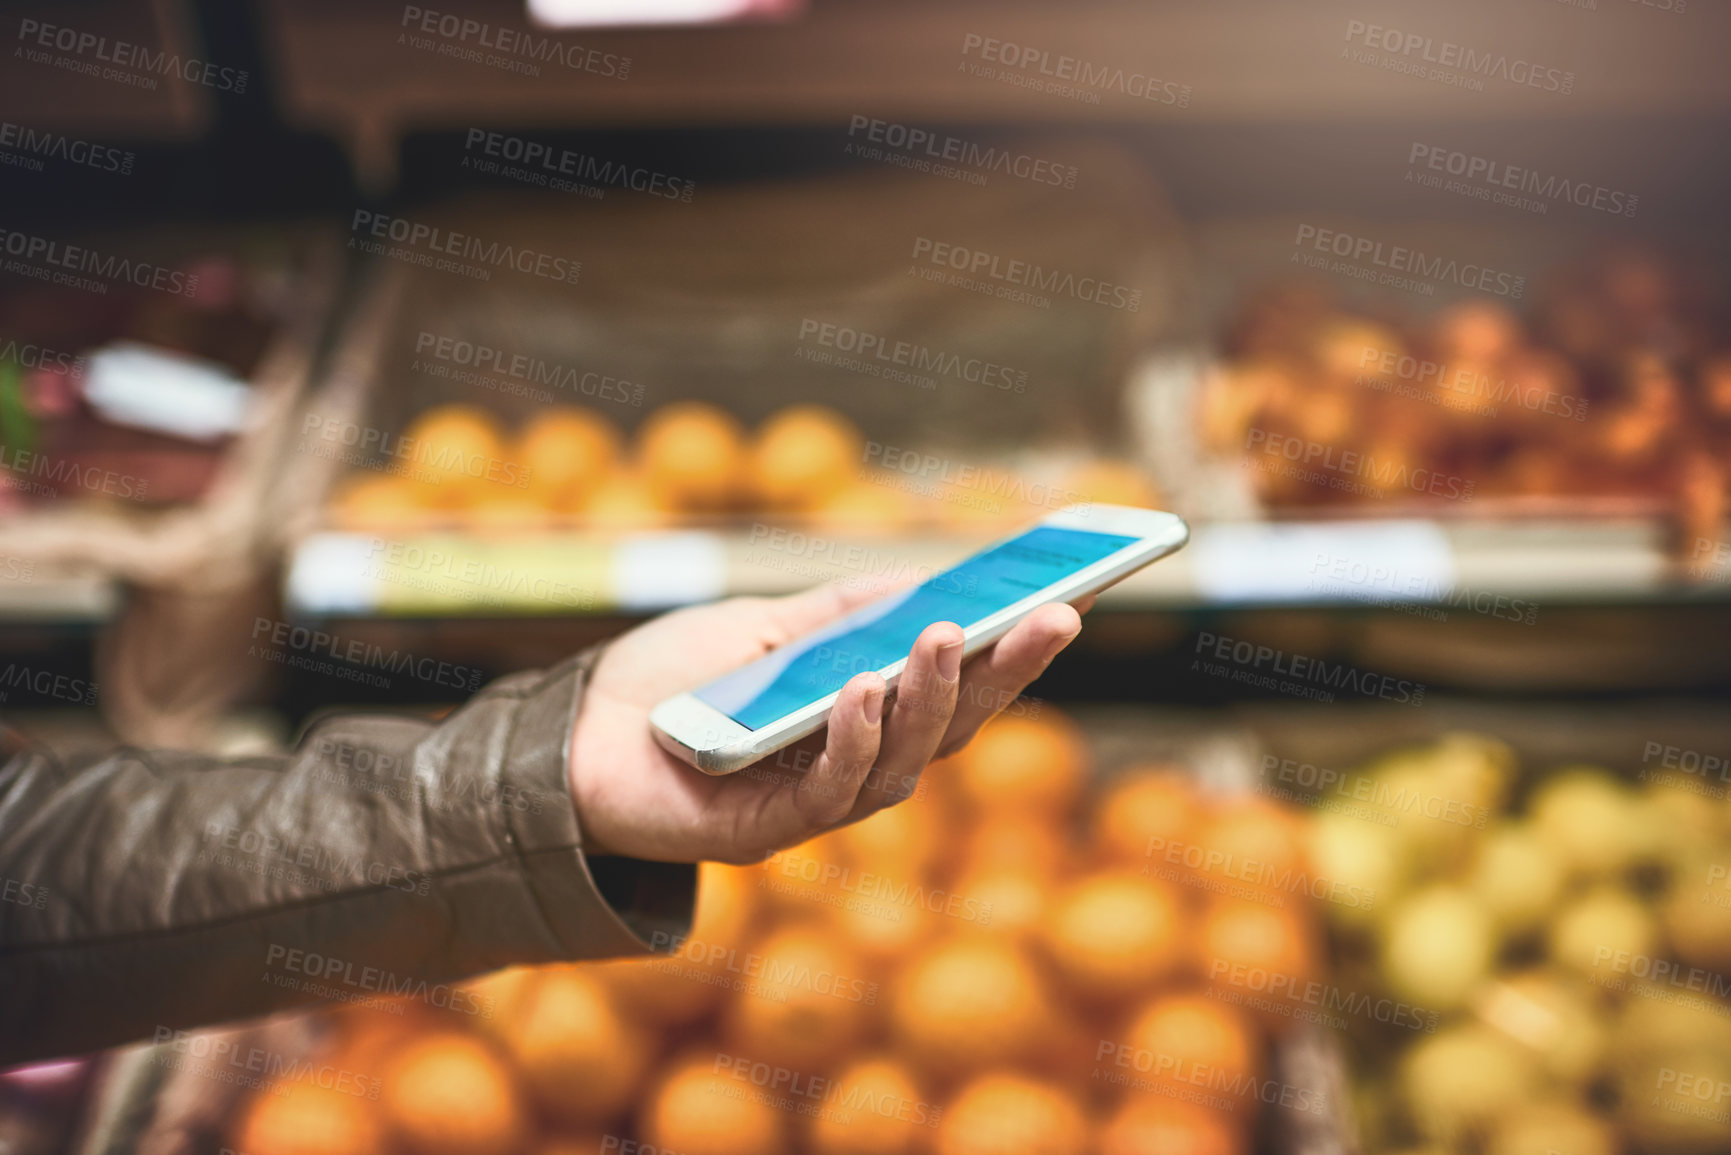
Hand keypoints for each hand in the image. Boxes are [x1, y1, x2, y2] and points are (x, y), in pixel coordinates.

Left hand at [569, 584, 1089, 863]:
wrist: (571, 735)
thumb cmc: (669, 681)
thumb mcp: (764, 627)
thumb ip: (841, 614)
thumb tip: (931, 580)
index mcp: (864, 718)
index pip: (958, 689)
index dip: (1015, 651)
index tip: (1073, 595)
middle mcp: (854, 767)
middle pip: (952, 729)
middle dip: (1006, 673)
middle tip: (1056, 614)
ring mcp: (814, 803)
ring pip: (904, 764)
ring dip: (932, 699)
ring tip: (949, 637)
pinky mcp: (765, 832)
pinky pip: (828, 794)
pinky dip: (852, 739)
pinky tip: (864, 688)